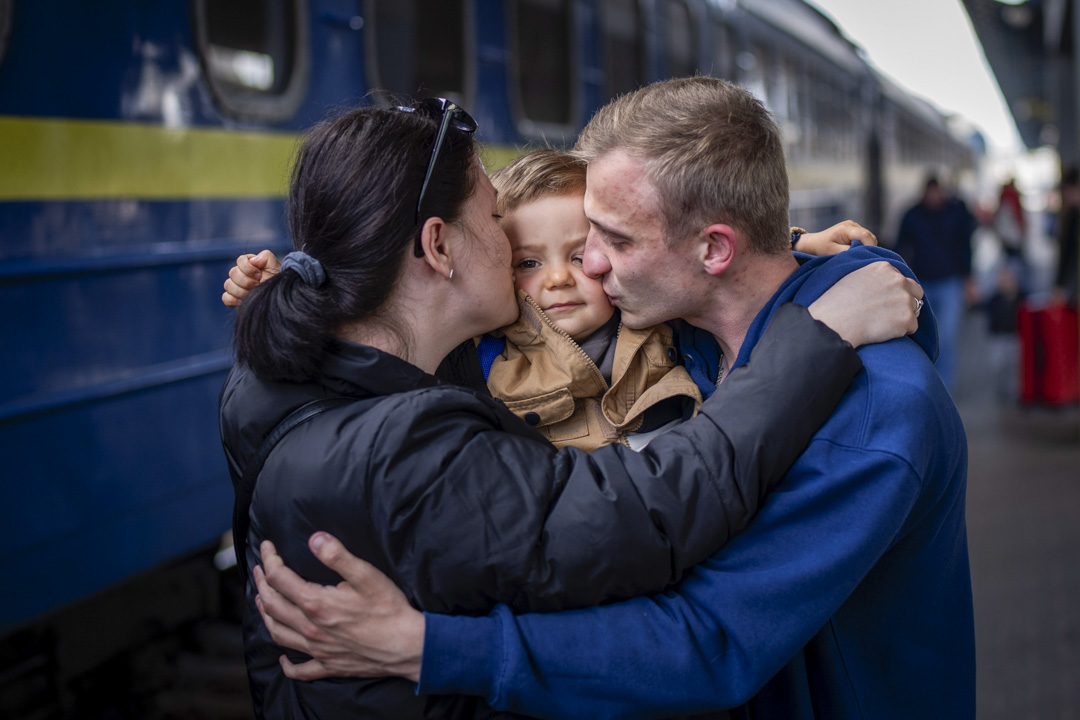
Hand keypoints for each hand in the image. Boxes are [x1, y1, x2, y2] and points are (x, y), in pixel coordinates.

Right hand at [222, 250, 279, 307]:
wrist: (278, 299)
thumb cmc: (277, 282)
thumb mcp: (276, 267)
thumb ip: (266, 257)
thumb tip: (254, 260)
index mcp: (250, 264)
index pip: (240, 260)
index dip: (248, 268)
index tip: (259, 275)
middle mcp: (241, 274)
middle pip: (232, 273)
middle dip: (247, 281)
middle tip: (258, 285)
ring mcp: (236, 287)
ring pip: (228, 285)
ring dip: (242, 291)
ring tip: (254, 293)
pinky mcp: (234, 299)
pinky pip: (226, 298)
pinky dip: (234, 300)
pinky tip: (245, 301)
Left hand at [254, 533, 424, 682]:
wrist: (407, 646)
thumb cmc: (389, 609)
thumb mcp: (366, 575)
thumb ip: (337, 555)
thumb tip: (314, 539)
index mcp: (316, 603)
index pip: (280, 578)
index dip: (270, 559)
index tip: (267, 545)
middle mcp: (310, 628)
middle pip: (272, 604)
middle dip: (262, 583)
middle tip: (260, 568)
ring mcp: (317, 649)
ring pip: (278, 633)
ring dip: (265, 614)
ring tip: (261, 600)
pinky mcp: (329, 665)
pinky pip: (301, 669)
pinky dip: (287, 665)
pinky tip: (283, 660)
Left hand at [795, 221, 877, 255]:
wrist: (815, 242)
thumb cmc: (822, 248)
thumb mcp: (834, 252)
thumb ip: (849, 252)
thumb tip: (864, 253)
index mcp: (845, 228)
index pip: (865, 235)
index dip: (869, 247)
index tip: (866, 257)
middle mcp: (851, 224)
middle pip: (870, 236)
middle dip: (868, 248)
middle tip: (859, 257)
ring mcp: (854, 225)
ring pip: (869, 237)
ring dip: (866, 247)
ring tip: (854, 254)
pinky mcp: (855, 228)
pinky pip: (865, 238)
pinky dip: (863, 245)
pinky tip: (854, 250)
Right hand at [808, 262, 922, 347]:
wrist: (834, 322)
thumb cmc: (836, 303)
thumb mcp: (854, 277)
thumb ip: (873, 277)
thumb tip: (882, 285)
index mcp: (884, 267)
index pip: (901, 278)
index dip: (894, 291)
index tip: (883, 301)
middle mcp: (898, 280)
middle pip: (916, 291)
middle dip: (906, 301)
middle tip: (889, 313)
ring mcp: (904, 299)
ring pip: (915, 310)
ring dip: (903, 317)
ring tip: (882, 324)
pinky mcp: (907, 318)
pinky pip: (912, 327)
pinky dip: (901, 332)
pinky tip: (883, 332)